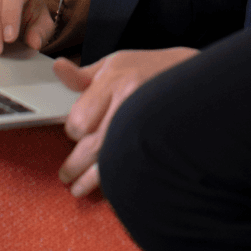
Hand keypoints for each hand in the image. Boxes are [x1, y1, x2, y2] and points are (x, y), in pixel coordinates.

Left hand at [55, 47, 197, 197]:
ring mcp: (145, 126)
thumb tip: (58, 68)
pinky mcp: (157, 143)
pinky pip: (129, 168)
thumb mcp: (115, 63)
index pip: (79, 119)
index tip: (76, 133)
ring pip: (109, 163)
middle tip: (67, 173)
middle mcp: (129, 104)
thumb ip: (83, 75)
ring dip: (89, 180)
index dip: (74, 131)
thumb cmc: (149, 68)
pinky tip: (108, 187)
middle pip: (91, 146)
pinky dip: (116, 181)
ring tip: (77, 188)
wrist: (192, 77)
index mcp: (115, 81)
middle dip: (75, 163)